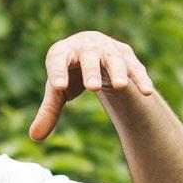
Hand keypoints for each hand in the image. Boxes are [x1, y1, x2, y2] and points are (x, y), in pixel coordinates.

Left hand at [29, 31, 156, 141]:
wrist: (94, 53)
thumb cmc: (71, 74)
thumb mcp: (59, 91)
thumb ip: (49, 111)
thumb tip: (34, 137)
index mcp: (63, 51)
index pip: (57, 58)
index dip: (57, 71)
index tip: (58, 87)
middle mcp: (86, 45)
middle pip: (88, 56)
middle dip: (91, 70)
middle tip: (92, 88)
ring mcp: (109, 49)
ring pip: (114, 59)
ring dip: (118, 72)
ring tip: (120, 87)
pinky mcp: (127, 55)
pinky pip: (135, 67)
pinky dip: (141, 79)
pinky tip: (147, 92)